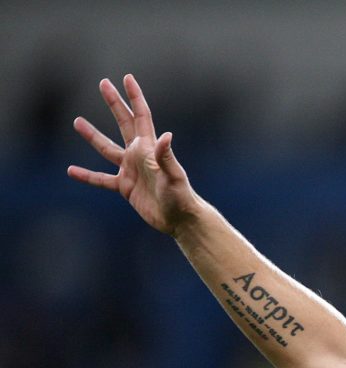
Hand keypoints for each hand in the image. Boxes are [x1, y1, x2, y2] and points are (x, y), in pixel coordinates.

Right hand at [68, 74, 197, 236]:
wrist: (178, 218)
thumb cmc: (180, 196)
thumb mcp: (173, 175)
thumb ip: (166, 156)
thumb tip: (166, 135)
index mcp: (149, 148)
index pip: (141, 116)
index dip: (134, 97)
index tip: (127, 78)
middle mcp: (138, 154)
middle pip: (123, 123)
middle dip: (114, 103)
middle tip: (103, 83)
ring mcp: (130, 170)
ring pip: (107, 149)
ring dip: (92, 136)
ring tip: (77, 121)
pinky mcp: (124, 187)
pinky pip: (101, 179)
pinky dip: (87, 176)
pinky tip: (71, 170)